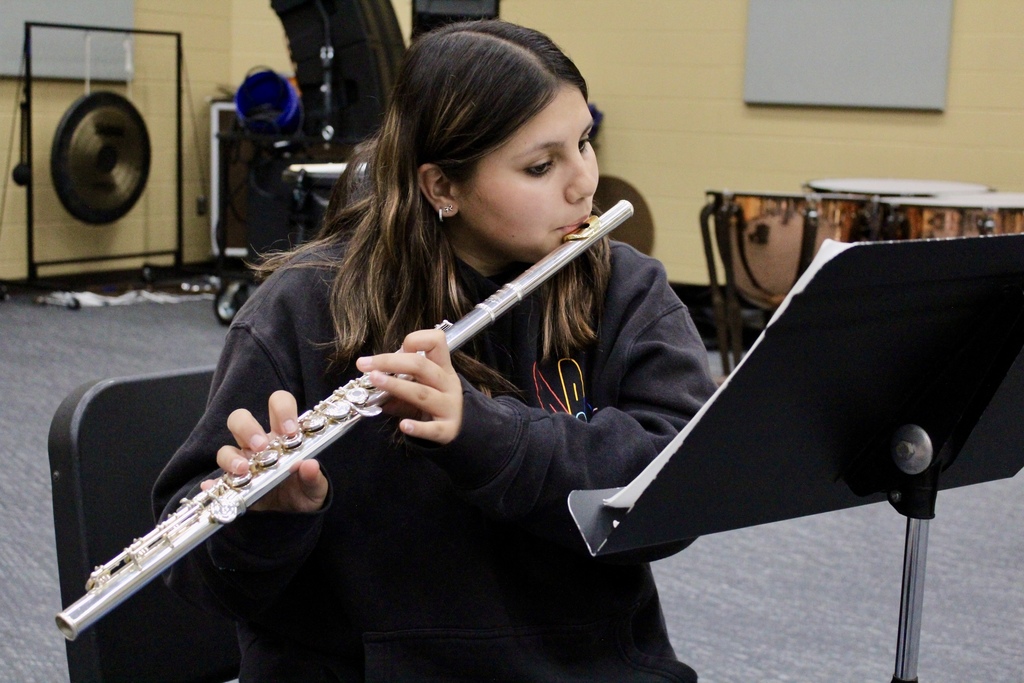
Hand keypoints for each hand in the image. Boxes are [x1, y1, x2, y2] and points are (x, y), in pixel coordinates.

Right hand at [200, 390, 327, 512]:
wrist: (296, 515)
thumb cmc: (306, 491)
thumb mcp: (316, 487)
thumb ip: (314, 477)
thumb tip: (309, 465)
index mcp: (283, 435)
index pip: (279, 404)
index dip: (282, 410)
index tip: (289, 431)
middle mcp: (260, 444)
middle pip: (241, 419)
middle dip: (248, 428)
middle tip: (261, 446)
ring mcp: (243, 462)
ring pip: (226, 447)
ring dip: (231, 456)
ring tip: (243, 469)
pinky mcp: (233, 484)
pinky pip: (217, 481)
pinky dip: (213, 484)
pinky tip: (212, 488)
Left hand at [355, 328, 462, 443]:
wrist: (465, 432)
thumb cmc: (439, 404)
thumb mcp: (426, 389)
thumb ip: (402, 385)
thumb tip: (373, 385)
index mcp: (443, 368)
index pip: (435, 342)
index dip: (415, 340)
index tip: (395, 349)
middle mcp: (448, 384)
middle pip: (421, 365)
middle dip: (390, 362)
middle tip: (364, 364)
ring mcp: (449, 407)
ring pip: (422, 393)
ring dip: (396, 385)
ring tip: (374, 380)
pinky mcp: (447, 430)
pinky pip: (432, 429)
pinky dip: (417, 428)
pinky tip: (403, 425)